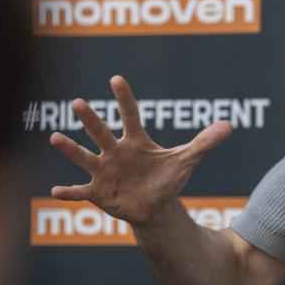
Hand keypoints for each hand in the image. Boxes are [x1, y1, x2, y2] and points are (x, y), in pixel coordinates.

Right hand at [48, 75, 231, 226]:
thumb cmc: (167, 178)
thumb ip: (204, 142)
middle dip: (91, 119)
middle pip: (102, 132)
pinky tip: (54, 191)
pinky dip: (68, 192)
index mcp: (136, 141)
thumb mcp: (186, 160)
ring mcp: (104, 171)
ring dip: (70, 149)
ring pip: (85, 157)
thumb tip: (230, 125)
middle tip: (78, 102)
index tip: (116, 79)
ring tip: (54, 137)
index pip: (131, 115)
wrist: (155, 206)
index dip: (125, 98)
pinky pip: (80, 191)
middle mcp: (115, 152)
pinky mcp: (98, 193)